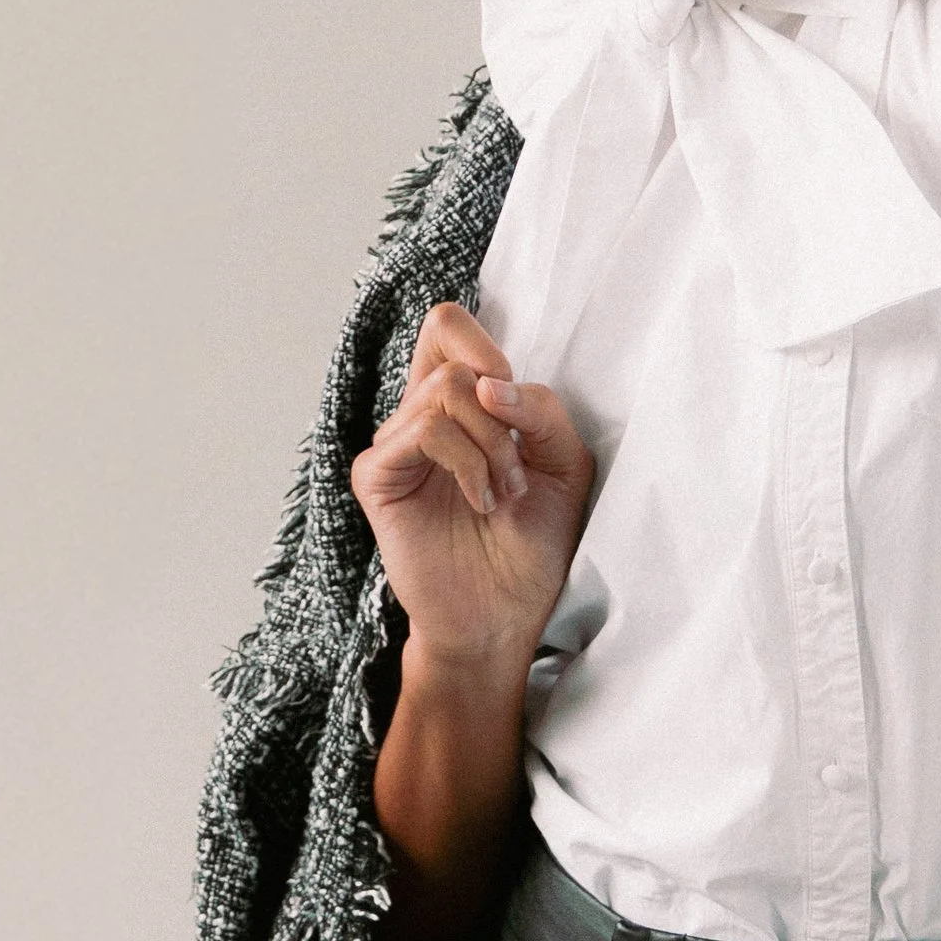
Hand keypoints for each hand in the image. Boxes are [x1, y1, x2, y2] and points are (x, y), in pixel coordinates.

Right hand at [349, 303, 593, 669]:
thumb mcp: (564, 462)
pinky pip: (422, 430)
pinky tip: (481, 503)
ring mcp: (394, 445)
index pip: (447, 325)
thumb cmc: (535, 542)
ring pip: (443, 390)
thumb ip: (541, 410)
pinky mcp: (377, 476)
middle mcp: (419, 415)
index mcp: (459, 403)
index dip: (486, 348)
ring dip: (492, 444)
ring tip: (504, 495)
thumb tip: (488, 382)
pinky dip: (467, 463)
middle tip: (517, 465)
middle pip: (446, 346)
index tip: (516, 409)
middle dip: (501, 407)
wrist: (507, 614)